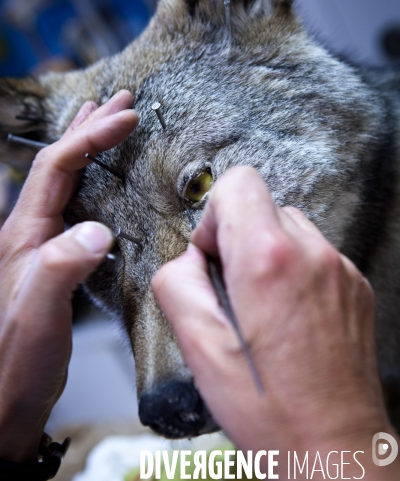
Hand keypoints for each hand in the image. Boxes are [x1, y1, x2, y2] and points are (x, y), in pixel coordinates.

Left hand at [0, 91, 137, 461]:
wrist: (4, 399)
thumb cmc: (16, 360)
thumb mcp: (40, 313)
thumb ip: (63, 266)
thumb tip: (99, 229)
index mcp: (24, 233)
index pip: (58, 167)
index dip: (91, 137)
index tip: (126, 117)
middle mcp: (29, 232)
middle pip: (59, 164)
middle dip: (90, 127)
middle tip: (120, 101)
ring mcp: (41, 245)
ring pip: (65, 181)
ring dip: (86, 147)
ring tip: (104, 122)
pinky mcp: (55, 260)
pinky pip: (74, 204)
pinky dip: (91, 180)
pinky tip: (101, 182)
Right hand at [153, 167, 399, 478]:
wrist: (337, 449)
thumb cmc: (273, 409)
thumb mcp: (200, 349)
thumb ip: (177, 284)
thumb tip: (186, 259)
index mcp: (269, 261)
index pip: (238, 183)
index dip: (213, 216)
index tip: (213, 255)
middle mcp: (313, 255)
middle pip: (262, 205)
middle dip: (237, 238)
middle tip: (233, 289)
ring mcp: (341, 269)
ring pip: (289, 226)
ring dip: (267, 253)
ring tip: (261, 305)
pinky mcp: (355, 285)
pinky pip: (315, 253)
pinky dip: (294, 271)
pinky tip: (287, 316)